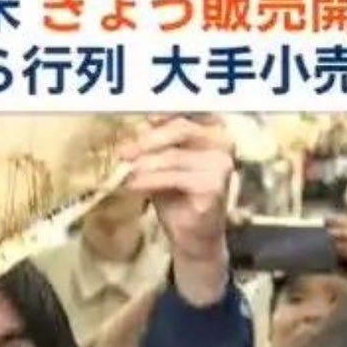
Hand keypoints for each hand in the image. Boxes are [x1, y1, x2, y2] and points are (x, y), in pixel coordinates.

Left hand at [120, 115, 233, 306]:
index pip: (190, 109)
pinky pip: (173, 177)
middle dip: (146, 140)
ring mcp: (221, 164)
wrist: (192, 237)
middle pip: (180, 128)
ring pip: (172, 155)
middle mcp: (224, 142)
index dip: (166, 110)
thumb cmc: (178, 197)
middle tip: (122, 152)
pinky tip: (132, 186)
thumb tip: (131, 131)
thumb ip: (154, 145)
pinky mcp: (213, 186)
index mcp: (215, 130)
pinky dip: (148, 180)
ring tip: (123, 173)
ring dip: (142, 165)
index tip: (143, 119)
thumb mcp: (163, 165)